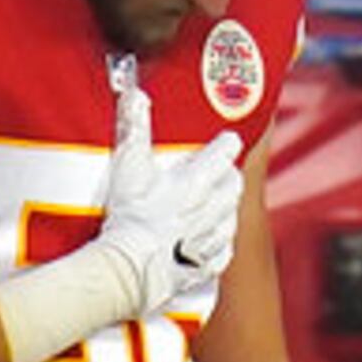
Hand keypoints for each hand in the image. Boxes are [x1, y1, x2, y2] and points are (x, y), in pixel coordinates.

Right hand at [93, 83, 244, 308]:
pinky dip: (215, 245)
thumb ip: (134, 128)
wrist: (128, 269)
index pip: (227, 151)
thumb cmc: (128, 215)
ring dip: (224, 210)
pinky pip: (221, 252)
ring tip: (210, 207)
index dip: (226, 144)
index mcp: (199, 179)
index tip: (226, 140)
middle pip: (234, 184)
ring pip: (231, 217)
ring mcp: (212, 238)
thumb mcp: (127, 167)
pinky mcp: (205, 265)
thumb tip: (136, 92)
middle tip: (217, 174)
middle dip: (229, 176)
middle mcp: (214, 207)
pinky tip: (204, 242)